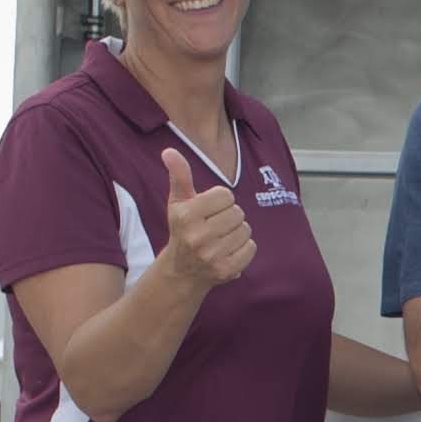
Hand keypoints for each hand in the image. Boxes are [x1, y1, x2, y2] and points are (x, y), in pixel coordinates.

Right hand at [156, 151, 253, 290]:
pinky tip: (228, 250)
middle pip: (238, 212)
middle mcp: (197, 236)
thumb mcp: (178, 202)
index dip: (221, 200)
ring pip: (246, 229)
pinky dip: (244, 247)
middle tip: (216, 225)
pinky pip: (251, 247)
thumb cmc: (183, 228)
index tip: (209, 210)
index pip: (225, 195)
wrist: (182, 270)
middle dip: (230, 216)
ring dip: (238, 231)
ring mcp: (212, 255)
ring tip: (222, 238)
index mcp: (186, 216)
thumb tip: (169, 151)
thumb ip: (179, 175)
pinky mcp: (226, 270)